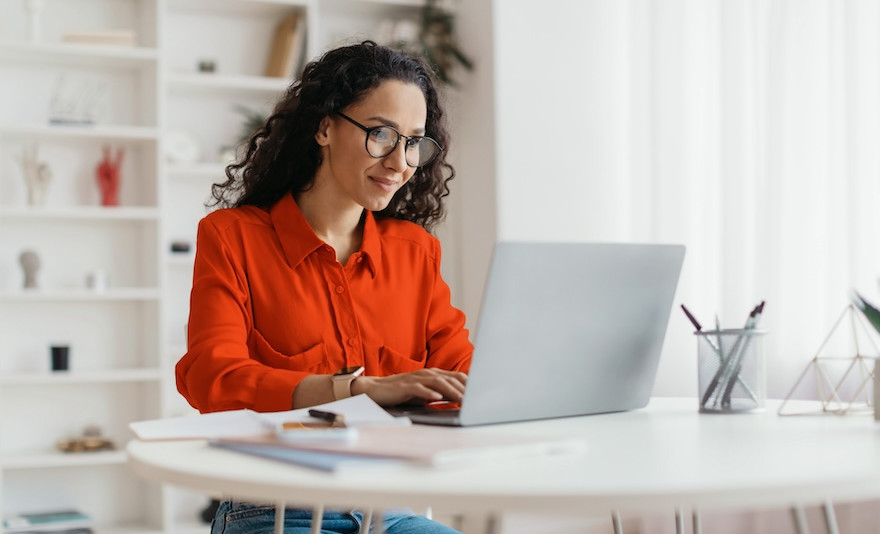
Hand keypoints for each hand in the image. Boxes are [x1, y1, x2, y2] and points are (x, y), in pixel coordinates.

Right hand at [351, 368, 466, 407]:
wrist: (375, 389)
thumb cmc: (401, 392)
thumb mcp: (424, 392)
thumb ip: (439, 393)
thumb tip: (458, 399)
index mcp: (432, 374)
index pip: (455, 377)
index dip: (469, 384)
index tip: (481, 393)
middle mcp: (426, 373)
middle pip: (449, 379)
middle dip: (464, 388)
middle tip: (477, 398)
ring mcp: (415, 379)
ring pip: (437, 382)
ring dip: (451, 390)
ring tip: (462, 399)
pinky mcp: (404, 386)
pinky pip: (418, 388)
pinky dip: (428, 392)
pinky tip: (436, 397)